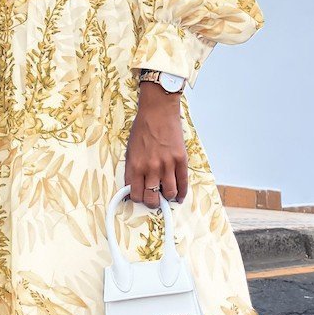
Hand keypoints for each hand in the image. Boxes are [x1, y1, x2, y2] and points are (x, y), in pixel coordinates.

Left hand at [124, 84, 187, 207]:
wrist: (158, 112)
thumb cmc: (142, 129)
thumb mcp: (130, 151)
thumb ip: (131, 170)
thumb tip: (132, 188)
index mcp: (135, 166)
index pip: (135, 194)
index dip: (138, 198)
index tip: (141, 196)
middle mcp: (151, 168)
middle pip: (152, 198)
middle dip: (152, 202)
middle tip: (154, 199)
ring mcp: (167, 164)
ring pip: (169, 193)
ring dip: (167, 197)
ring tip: (166, 194)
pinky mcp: (181, 160)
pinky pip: (183, 183)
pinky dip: (181, 193)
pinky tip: (179, 196)